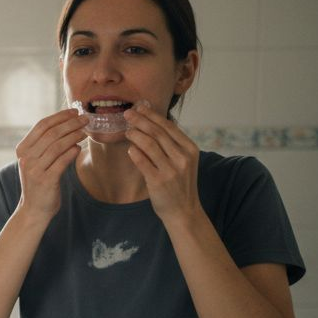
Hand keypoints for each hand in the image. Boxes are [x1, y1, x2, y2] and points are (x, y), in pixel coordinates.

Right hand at [14, 108, 87, 219]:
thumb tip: (67, 124)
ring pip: (58, 146)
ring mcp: (34, 169)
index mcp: (22, 150)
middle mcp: (26, 158)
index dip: (59, 116)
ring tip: (85, 132)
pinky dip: (72, 152)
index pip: (42, 126)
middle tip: (85, 119)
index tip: (74, 111)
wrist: (34, 210)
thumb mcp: (37, 161)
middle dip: (70, 124)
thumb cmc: (39, 183)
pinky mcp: (45, 180)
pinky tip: (79, 148)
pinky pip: (62, 161)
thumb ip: (46, 145)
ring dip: (74, 136)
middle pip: (51, 134)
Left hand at [123, 102, 202, 222]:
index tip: (139, 107)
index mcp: (190, 149)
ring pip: (149, 144)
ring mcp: (171, 169)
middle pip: (158, 133)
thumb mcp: (183, 161)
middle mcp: (182, 157)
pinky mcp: (159, 181)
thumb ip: (171, 144)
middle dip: (140, 120)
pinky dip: (134, 153)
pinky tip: (130, 149)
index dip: (152, 115)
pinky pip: (142, 162)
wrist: (183, 211)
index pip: (169, 126)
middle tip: (127, 114)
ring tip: (127, 131)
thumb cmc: (179, 184)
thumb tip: (150, 123)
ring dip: (135, 135)